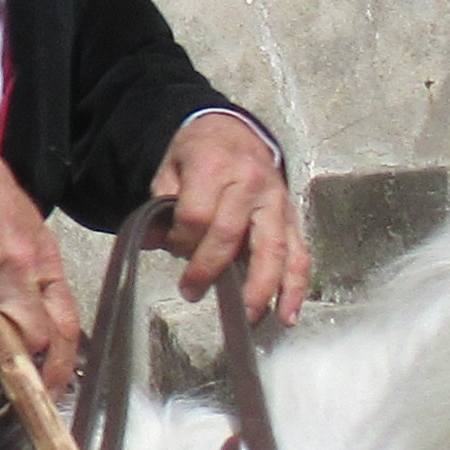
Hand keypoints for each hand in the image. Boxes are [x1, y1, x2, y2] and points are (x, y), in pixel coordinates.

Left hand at [155, 111, 310, 327]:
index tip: (170, 248)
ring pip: (273, 249)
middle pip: (231, 235)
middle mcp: (250, 183)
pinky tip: (288, 313)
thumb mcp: (170, 167)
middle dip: (209, 269)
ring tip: (249, 318)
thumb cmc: (199, 153)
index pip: (196, 215)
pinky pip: (299, 253)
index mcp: (215, 166)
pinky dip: (295, 286)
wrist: (235, 131)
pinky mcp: (291, 218)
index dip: (180, 240)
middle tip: (191, 292)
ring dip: (261, 288)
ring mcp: (276, 202)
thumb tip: (151, 242)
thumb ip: (161, 204)